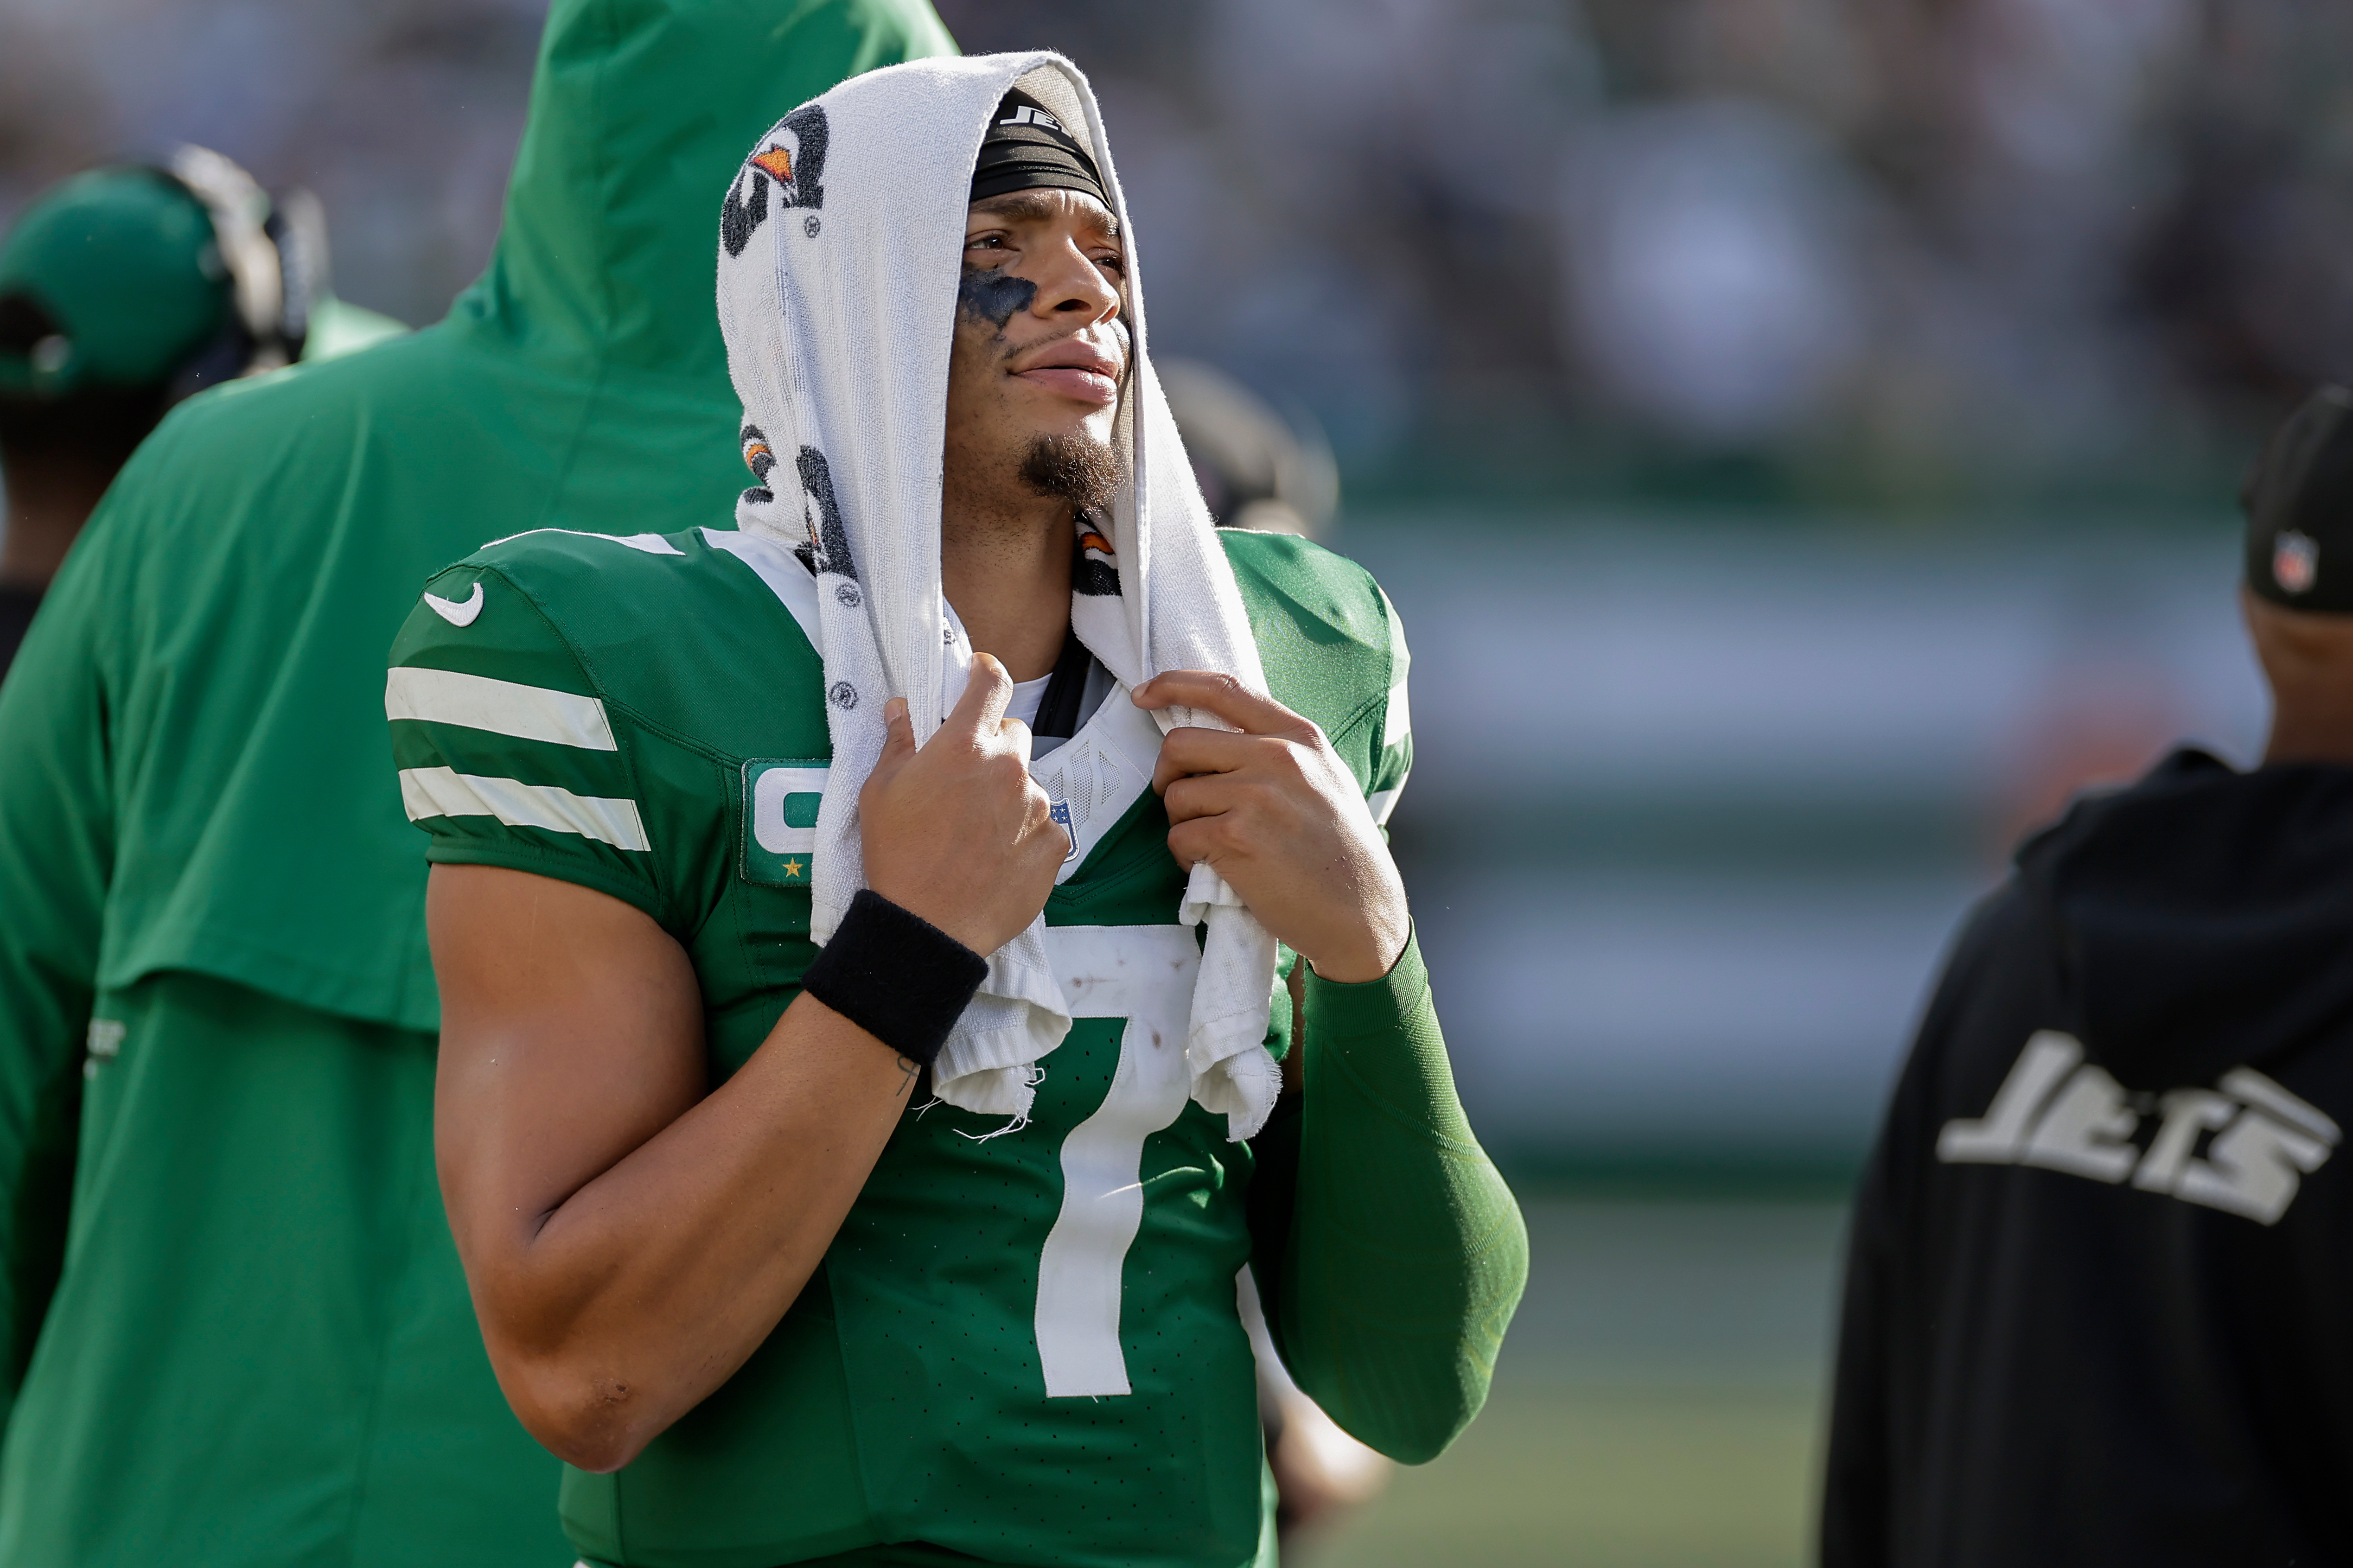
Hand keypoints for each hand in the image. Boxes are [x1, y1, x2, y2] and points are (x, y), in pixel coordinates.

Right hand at [860, 654, 1064, 955]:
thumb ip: (898, 742)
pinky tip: (997, 858)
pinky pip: (1046, 826)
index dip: (986, 672)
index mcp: (964, 746)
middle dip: (994, 746)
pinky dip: (1027, 836)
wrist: (927, 928)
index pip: (992, 683)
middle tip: (967, 780)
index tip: (980, 675)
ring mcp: (1036, 807)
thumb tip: (902, 708)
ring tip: (977, 833)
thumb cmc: (896, 857)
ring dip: (1009, 797)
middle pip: (1015, 734)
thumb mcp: (880, 792)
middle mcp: (1008, 768)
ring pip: (1029, 784)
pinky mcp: (1054, 844)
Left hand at [1134, 671, 1408, 982]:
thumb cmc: (1342, 854)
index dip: (1174, 685)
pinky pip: (1179, 836)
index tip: (1144, 694)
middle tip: (1182, 801)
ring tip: (1214, 845)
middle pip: (1181, 744)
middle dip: (1168, 775)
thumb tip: (1223, 737)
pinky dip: (1185, 856)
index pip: (1225, 690)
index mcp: (1299, 738)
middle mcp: (1277, 757)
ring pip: (1176, 795)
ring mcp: (1255, 796)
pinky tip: (1215, 868)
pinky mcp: (1235, 837)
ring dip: (1183, 824)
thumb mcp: (1326, 780)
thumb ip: (1281, 752)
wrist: (1362, 913)